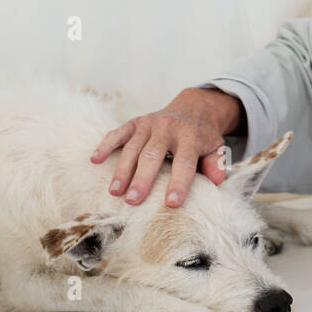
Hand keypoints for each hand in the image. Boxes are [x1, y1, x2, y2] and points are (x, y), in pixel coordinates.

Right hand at [90, 87, 244, 207]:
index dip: (179, 183)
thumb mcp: (216, 147)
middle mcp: (168, 128)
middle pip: (153, 155)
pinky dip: (106, 145)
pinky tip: (95, 159)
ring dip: (122, 169)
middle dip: (143, 179)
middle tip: (133, 201)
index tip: (172, 203)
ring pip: (133, 147)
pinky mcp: (135, 122)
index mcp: (190, 137)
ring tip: (115, 191)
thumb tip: (216, 181)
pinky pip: (118, 132)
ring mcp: (150, 124)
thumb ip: (216, 163)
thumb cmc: (203, 137)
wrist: (194, 108)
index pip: (184, 162)